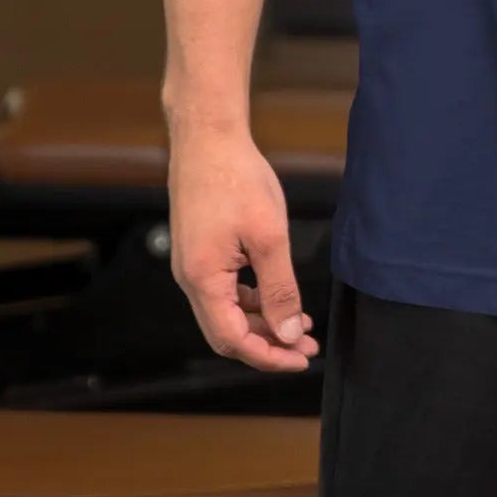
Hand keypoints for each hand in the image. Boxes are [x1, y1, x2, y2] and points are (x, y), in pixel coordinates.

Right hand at [168, 124, 318, 370]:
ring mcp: (192, 265)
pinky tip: (276, 295)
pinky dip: (251, 299)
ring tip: (299, 322)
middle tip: (305, 345)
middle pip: (228, 332)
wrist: (208, 137)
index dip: (268, 356)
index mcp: (203, 280)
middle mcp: (190, 279)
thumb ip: (279, 289)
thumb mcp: (268, 236)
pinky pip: (224, 290)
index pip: (233, 340)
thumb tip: (287, 333)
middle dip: (268, 343)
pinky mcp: (199, 251)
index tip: (300, 359)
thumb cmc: (237, 179)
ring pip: (227, 311)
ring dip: (262, 321)